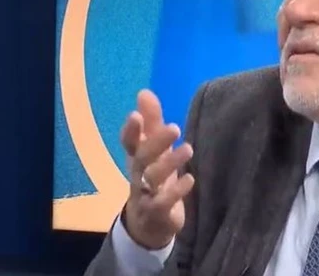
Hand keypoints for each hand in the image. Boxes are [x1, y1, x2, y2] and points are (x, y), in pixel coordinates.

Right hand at [121, 89, 194, 249]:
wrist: (149, 225)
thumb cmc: (153, 179)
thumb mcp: (153, 151)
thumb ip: (151, 122)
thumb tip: (144, 92)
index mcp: (137, 158)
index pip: (129, 143)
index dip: (131, 130)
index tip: (135, 115)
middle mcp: (138, 174)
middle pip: (142, 158)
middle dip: (156, 142)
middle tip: (174, 127)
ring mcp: (145, 194)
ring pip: (153, 178)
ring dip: (170, 163)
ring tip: (188, 148)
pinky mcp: (158, 212)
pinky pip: (163, 202)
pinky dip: (176, 191)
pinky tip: (190, 179)